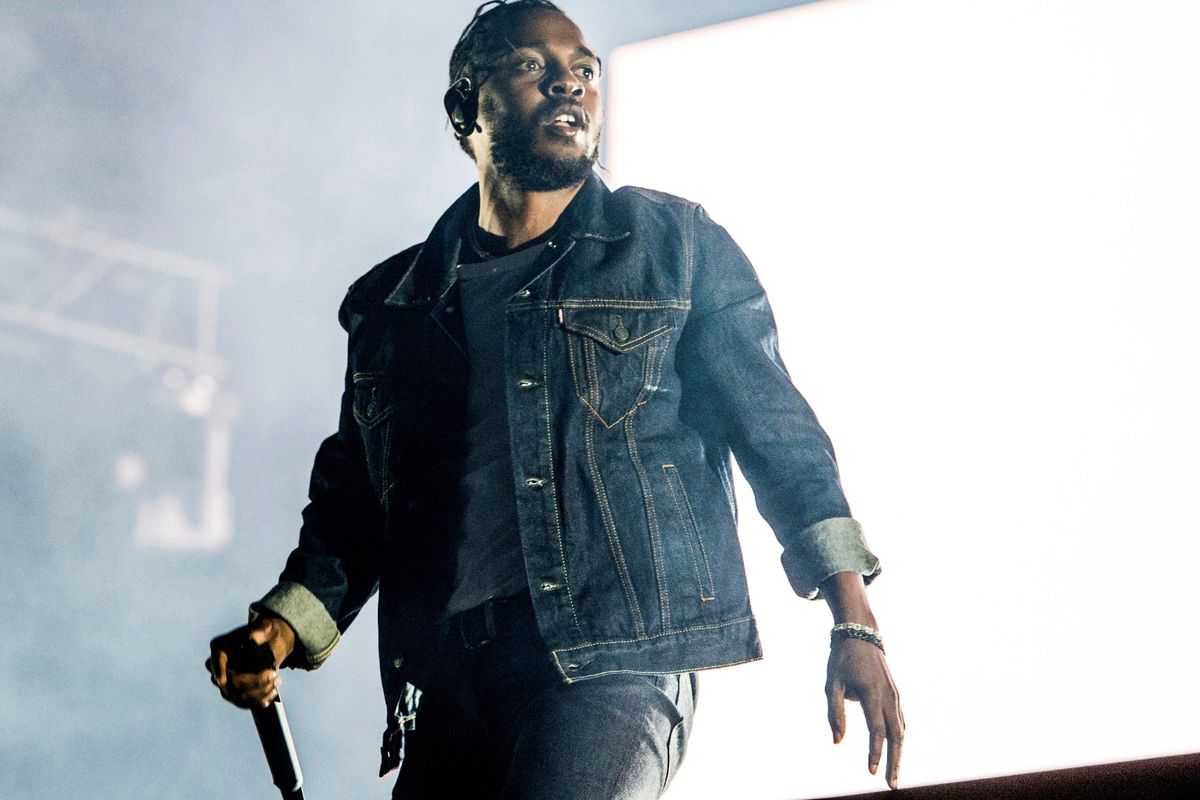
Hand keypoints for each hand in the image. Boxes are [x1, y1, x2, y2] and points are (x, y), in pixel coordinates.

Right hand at [206, 615, 295, 708]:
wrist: (269, 644)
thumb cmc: (265, 632)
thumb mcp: (266, 627)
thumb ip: (260, 631)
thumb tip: (252, 638)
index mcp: (220, 648)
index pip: (215, 661)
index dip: (217, 671)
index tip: (222, 681)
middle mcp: (217, 667)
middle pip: (230, 683)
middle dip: (254, 682)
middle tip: (274, 675)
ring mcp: (224, 683)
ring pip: (237, 696)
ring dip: (260, 692)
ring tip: (277, 680)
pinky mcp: (234, 694)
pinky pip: (243, 703)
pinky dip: (259, 701)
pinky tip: (273, 693)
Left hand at [826, 637, 903, 788]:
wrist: (861, 633)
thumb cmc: (842, 658)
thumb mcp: (831, 683)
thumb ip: (835, 713)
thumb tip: (837, 741)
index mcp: (872, 694)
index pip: (876, 731)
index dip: (875, 753)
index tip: (871, 772)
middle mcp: (888, 696)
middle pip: (896, 736)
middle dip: (894, 762)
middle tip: (891, 785)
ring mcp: (895, 695)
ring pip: (901, 730)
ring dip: (898, 754)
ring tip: (893, 774)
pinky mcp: (896, 693)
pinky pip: (900, 721)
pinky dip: (899, 739)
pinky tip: (895, 752)